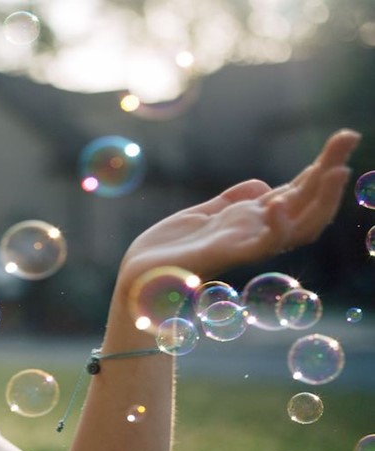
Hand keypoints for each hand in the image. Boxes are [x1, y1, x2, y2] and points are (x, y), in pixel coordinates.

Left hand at [117, 128, 360, 285]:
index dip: (321, 169)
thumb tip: (262, 185)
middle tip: (351, 137)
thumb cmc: (170, 249)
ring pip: (297, 226)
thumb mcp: (203, 214)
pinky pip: (257, 245)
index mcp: (250, 220)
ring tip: (336, 171)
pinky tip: (278, 205)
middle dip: (330, 171)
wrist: (138, 276)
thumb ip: (232, 200)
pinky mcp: (222, 257)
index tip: (343, 141)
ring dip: (319, 199)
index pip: (297, 193)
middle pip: (306, 203)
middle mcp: (254, 233)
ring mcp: (243, 246)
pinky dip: (273, 226)